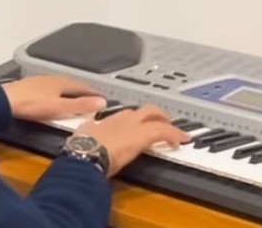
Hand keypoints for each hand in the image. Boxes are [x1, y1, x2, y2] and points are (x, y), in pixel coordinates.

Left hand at [1, 76, 106, 121]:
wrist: (4, 102)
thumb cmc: (33, 105)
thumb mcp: (60, 108)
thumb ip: (80, 105)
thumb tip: (102, 102)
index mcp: (61, 82)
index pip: (82, 86)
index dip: (92, 93)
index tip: (102, 99)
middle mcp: (51, 79)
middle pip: (70, 85)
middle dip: (81, 92)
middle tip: (90, 100)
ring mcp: (38, 81)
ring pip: (59, 86)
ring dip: (68, 92)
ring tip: (74, 100)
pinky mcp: (28, 87)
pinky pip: (48, 89)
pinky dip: (56, 94)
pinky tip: (52, 99)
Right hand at [76, 105, 190, 176]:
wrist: (87, 151)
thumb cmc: (82, 146)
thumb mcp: (83, 135)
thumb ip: (88, 132)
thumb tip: (86, 132)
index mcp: (109, 119)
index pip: (127, 114)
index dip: (137, 119)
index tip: (141, 125)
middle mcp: (123, 118)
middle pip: (145, 110)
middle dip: (157, 115)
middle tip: (165, 123)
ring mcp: (134, 125)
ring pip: (157, 118)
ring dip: (169, 126)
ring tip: (178, 134)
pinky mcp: (144, 135)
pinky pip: (164, 131)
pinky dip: (174, 135)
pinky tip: (179, 142)